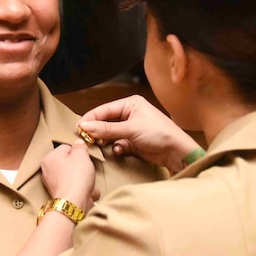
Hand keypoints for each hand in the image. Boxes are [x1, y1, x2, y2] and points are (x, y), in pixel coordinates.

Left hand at [41, 141, 97, 210]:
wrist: (74, 203)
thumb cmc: (76, 178)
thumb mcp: (81, 155)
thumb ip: (80, 146)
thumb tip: (78, 143)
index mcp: (49, 157)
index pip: (67, 147)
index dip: (79, 152)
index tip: (85, 158)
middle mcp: (47, 170)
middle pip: (70, 162)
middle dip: (81, 166)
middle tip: (86, 170)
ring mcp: (53, 183)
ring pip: (73, 175)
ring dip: (83, 178)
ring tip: (86, 181)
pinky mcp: (60, 194)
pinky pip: (74, 186)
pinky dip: (81, 188)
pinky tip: (86, 190)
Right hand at [78, 95, 200, 172]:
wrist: (176, 151)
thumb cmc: (159, 133)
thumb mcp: (130, 129)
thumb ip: (106, 129)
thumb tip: (85, 127)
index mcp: (130, 103)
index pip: (104, 109)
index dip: (91, 119)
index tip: (79, 128)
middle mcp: (130, 113)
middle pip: (106, 121)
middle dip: (97, 131)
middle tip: (87, 140)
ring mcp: (131, 128)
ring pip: (110, 133)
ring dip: (105, 140)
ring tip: (100, 145)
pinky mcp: (133, 141)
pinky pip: (118, 142)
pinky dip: (116, 147)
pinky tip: (118, 150)